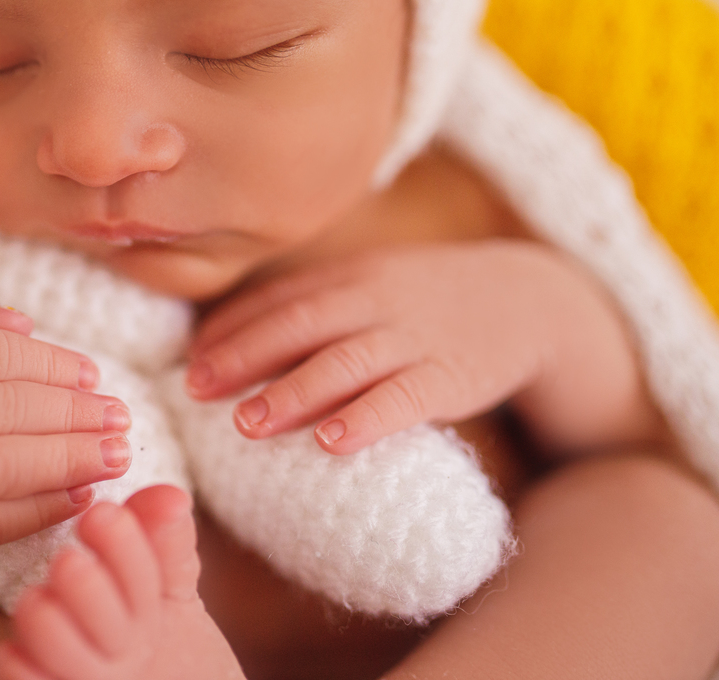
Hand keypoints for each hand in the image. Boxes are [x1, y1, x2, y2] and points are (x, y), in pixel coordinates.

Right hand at [0, 295, 133, 563]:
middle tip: (120, 417)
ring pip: (3, 467)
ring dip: (72, 460)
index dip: (52, 365)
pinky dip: (40, 510)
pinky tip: (79, 495)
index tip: (93, 376)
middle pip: (5, 410)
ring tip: (116, 454)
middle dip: (75, 414)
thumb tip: (29, 326)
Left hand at [186, 241, 661, 455]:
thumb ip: (312, 305)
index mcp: (350, 276)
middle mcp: (376, 299)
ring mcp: (414, 336)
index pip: (279, 299)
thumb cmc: (425, 302)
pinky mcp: (452, 375)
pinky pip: (406, 396)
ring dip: (293, 391)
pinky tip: (333, 441)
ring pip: (346, 360)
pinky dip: (368, 418)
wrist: (528, 299)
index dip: (231, 329)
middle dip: (245, 356)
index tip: (190, 360)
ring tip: (247, 422)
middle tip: (197, 389)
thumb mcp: (370, 287)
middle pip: (301, 324)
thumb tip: (230, 339)